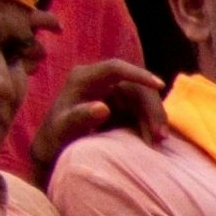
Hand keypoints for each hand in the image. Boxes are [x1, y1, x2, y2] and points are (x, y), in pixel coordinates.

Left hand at [27, 59, 167, 176]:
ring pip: (143, 99)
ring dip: (154, 118)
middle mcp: (100, 80)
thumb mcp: (63, 130)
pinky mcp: (121, 105)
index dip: (138, 75)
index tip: (160, 85)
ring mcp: (112, 92)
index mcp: (84, 78)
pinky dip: (150, 124)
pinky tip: (154, 140)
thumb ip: (79, 118)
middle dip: (152, 108)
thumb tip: (103, 108)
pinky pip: (142, 111)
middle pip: (136, 86)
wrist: (55, 147)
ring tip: (159, 141)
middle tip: (160, 135)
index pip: (115, 68)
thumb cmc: (55, 137)